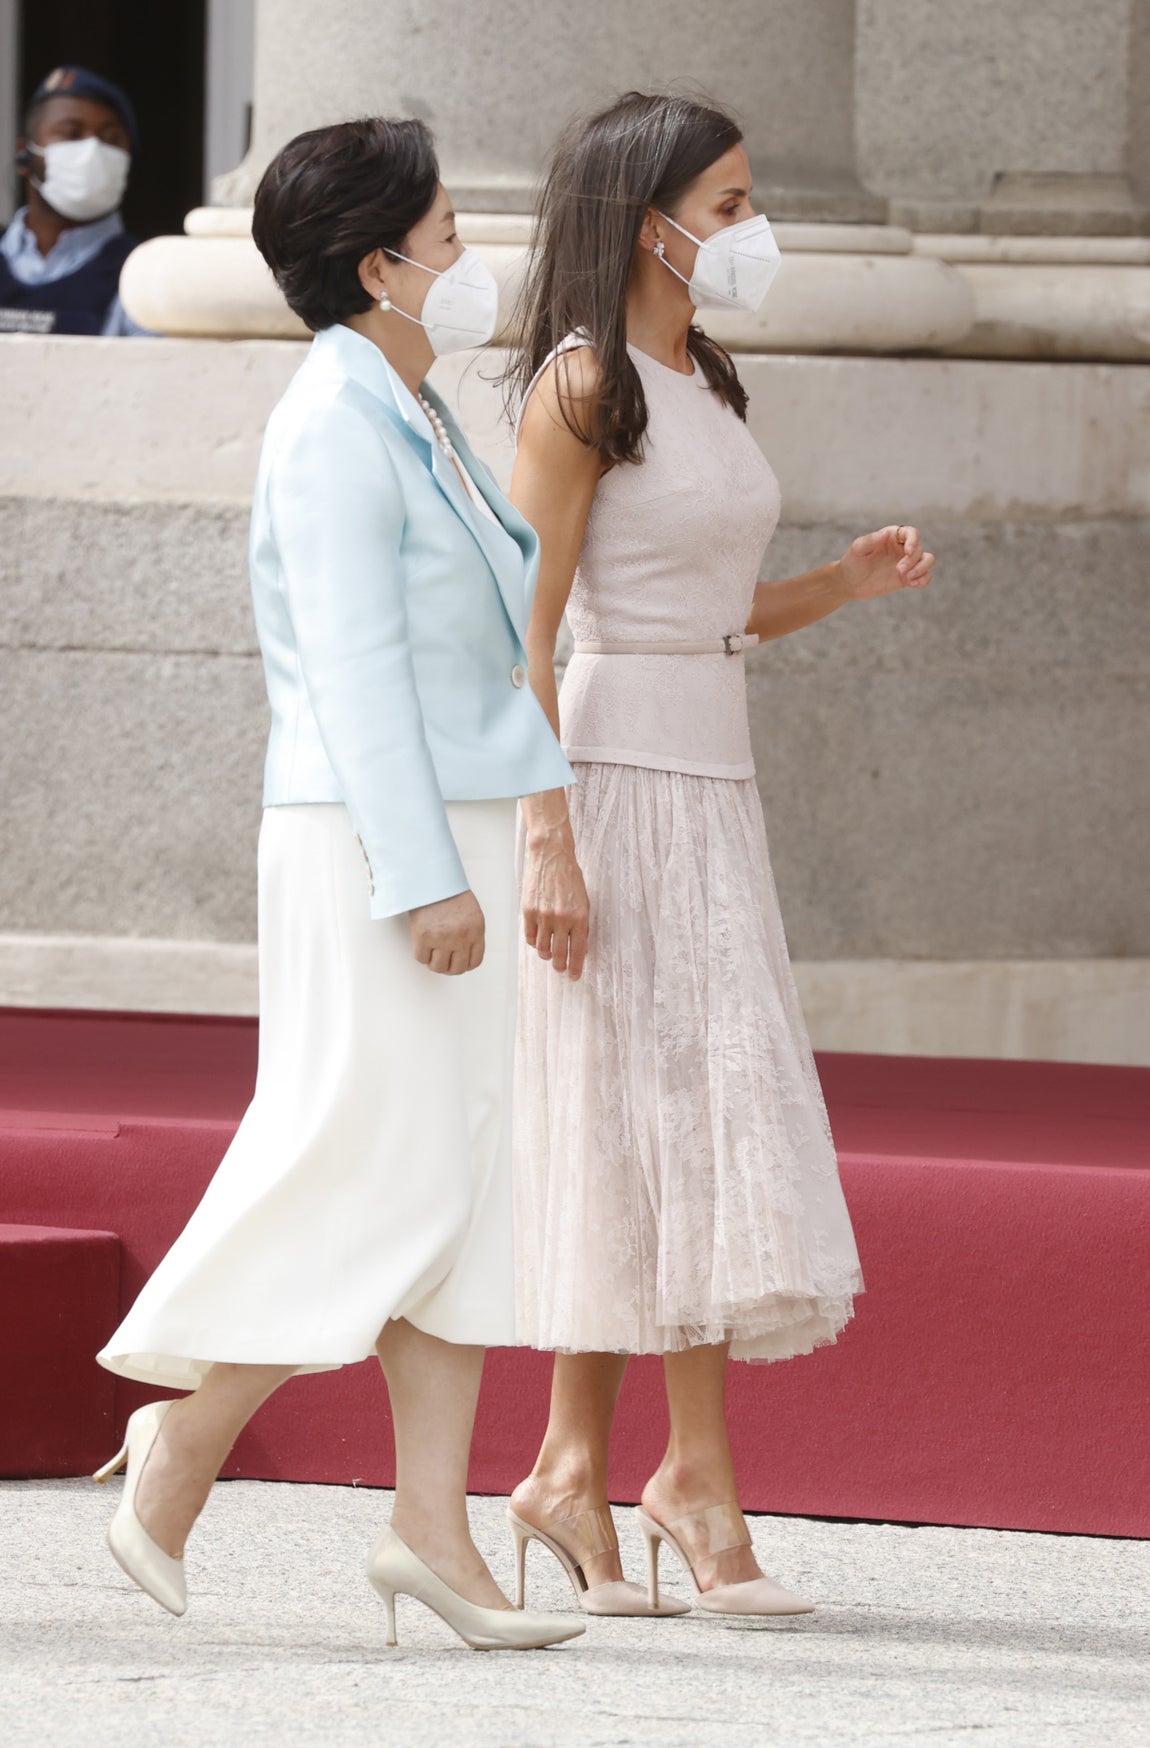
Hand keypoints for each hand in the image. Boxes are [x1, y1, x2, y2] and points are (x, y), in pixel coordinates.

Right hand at [409, 890, 484, 974]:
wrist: (431, 879)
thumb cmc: (450, 893)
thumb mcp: (471, 913)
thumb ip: (471, 934)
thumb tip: (463, 956)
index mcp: (476, 931)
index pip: (474, 962)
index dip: (465, 965)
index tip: (458, 961)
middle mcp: (461, 937)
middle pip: (457, 969)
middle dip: (449, 967)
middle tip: (443, 960)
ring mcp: (442, 938)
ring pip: (438, 967)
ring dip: (434, 963)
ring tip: (432, 953)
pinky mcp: (423, 937)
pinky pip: (421, 958)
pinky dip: (421, 955)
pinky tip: (423, 945)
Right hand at [522, 826, 589, 979]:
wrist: (552, 855)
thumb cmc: (570, 877)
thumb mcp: (584, 901)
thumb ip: (582, 925)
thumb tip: (580, 948)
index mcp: (579, 917)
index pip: (578, 951)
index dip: (576, 967)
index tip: (574, 976)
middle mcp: (561, 919)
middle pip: (559, 954)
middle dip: (561, 966)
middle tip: (561, 969)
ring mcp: (543, 916)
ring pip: (542, 948)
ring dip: (546, 955)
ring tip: (549, 954)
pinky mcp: (528, 911)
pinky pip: (529, 937)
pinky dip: (534, 942)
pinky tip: (538, 941)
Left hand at [838, 524, 934, 600]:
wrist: (850, 583)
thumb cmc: (852, 562)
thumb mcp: (858, 549)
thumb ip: (870, 540)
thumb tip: (885, 533)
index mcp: (893, 536)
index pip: (911, 533)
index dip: (913, 540)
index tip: (908, 551)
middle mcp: (903, 548)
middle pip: (919, 549)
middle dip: (912, 560)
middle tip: (898, 570)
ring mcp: (907, 563)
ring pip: (928, 560)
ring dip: (922, 568)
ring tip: (908, 578)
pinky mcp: (908, 578)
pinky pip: (925, 576)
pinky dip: (923, 580)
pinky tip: (912, 584)